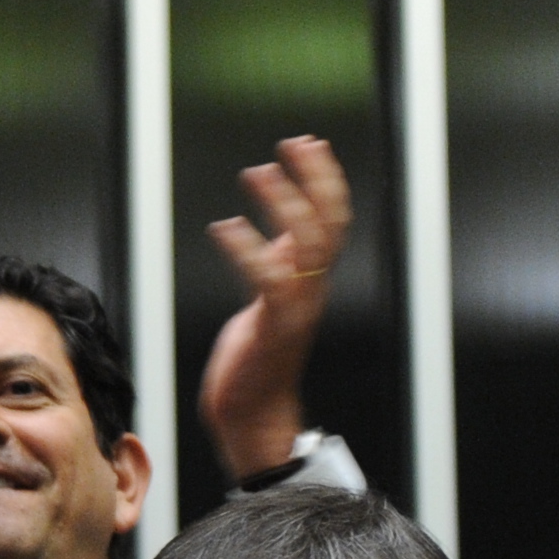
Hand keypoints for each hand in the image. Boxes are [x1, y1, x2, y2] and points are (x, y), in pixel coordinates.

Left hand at [196, 134, 348, 477]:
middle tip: (292, 143)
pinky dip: (248, 249)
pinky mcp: (274, 326)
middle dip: (315, 179)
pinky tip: (225, 227)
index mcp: (311, 281)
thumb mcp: (269, 302)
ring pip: (307, 244)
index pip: (333, 219)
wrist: (253, 415)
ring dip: (284, 204)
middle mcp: (312, 289)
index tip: (310, 143)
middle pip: (330, 223)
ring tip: (257, 172)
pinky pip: (268, 279)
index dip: (326, 179)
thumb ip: (279, 268)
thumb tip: (281, 236)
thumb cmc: (255, 361)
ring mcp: (297, 307)